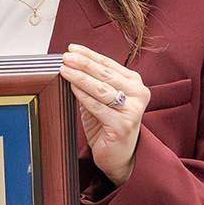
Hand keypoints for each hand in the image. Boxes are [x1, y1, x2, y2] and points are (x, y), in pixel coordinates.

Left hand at [60, 44, 145, 185]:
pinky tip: (72, 88)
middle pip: (105, 74)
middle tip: (66, 57)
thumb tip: (71, 65)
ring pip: (102, 89)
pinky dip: (83, 96)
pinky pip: (98, 107)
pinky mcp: (123, 125)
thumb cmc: (108, 125)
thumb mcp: (100, 100)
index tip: (72, 48)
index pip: (109, 64)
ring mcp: (133, 110)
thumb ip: (92, 83)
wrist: (118, 156)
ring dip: (80, 78)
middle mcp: (138, 94)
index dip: (89, 55)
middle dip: (83, 63)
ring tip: (65, 70)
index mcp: (134, 83)